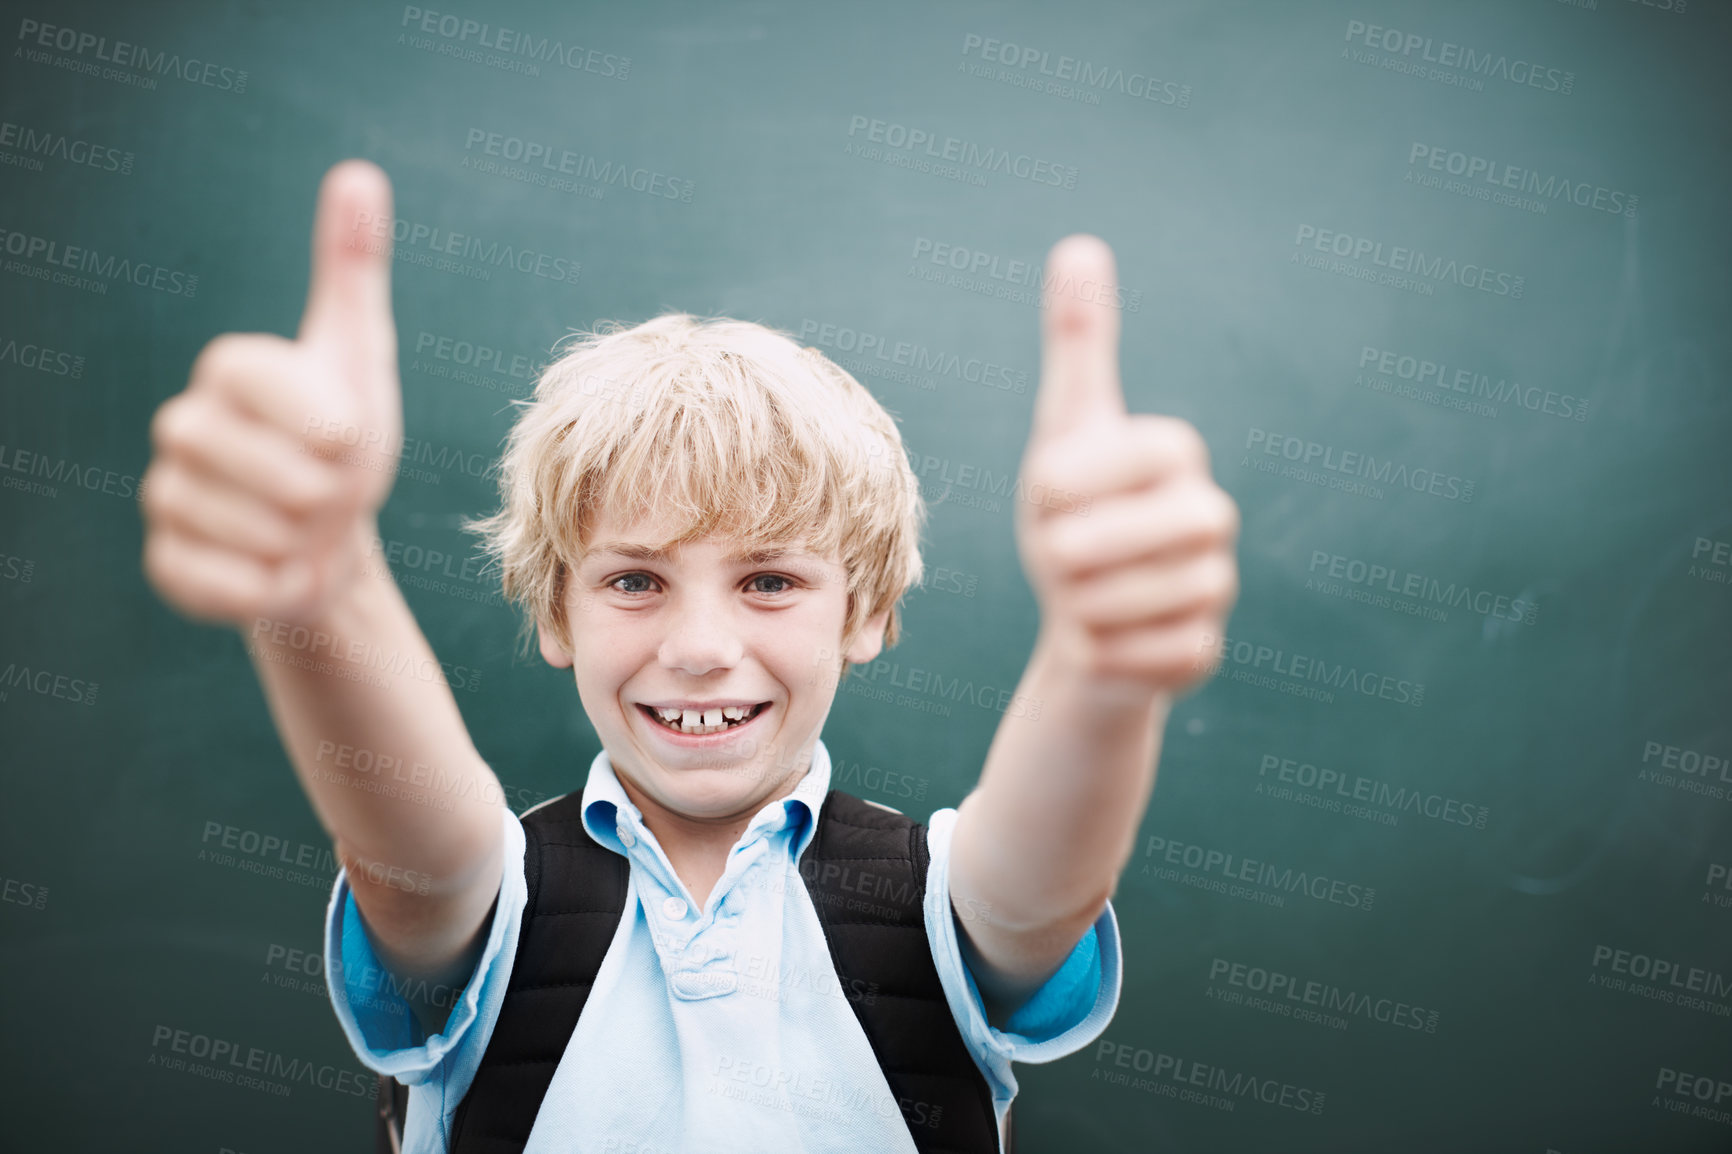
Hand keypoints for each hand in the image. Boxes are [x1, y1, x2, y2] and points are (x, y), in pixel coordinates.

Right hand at [141, 159, 402, 628]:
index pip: (260, 380)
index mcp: (228, 369)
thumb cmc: (348, 439)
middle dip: (326, 490)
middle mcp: (183, 427)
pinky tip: (286, 570)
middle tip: (333, 492)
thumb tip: (359, 174)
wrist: (336, 536)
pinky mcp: (170, 566)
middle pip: (271, 471)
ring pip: (256, 531)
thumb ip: (352, 270)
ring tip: (310, 528)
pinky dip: (275, 587)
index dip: (321, 418)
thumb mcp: (361, 355)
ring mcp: (168, 497)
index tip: (348, 434)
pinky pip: (225, 585)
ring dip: (307, 540)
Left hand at [1014, 235, 1239, 695]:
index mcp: (1176, 455)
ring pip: (1135, 603)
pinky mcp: (1200, 654)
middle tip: (1054, 555)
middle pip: (1144, 535)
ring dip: (1080, 603)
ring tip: (1073, 595)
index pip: (1137, 454)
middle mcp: (1209, 518)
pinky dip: (1098, 651)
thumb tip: (1080, 245)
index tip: (1048, 494)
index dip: (1077, 480)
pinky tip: (1095, 638)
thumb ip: (1077, 344)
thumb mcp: (1062, 427)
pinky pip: (1140, 659)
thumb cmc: (1067, 510)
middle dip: (1077, 550)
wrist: (1075, 615)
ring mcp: (1213, 589)